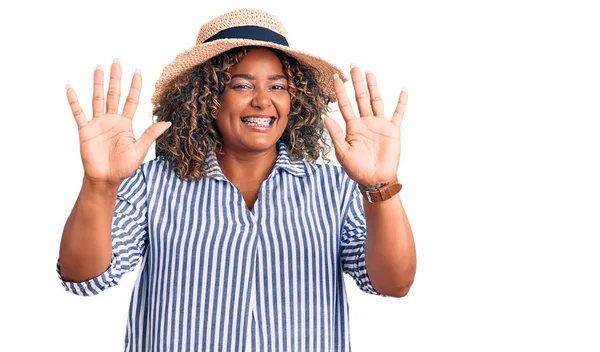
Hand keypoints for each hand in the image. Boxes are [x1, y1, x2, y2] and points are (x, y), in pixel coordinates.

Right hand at [66, 59, 171, 185]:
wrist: (106, 179)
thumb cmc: (124, 167)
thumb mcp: (140, 149)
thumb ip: (151, 134)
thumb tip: (168, 122)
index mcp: (126, 124)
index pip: (131, 100)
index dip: (135, 87)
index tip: (138, 71)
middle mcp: (112, 120)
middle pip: (114, 94)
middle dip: (116, 78)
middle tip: (117, 61)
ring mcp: (98, 123)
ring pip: (98, 99)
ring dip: (98, 83)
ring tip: (98, 68)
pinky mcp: (86, 130)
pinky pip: (78, 113)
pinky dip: (73, 101)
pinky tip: (70, 87)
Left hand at [323, 64, 407, 186]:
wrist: (374, 179)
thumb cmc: (356, 169)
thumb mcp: (342, 152)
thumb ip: (335, 133)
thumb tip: (325, 116)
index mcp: (352, 127)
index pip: (345, 104)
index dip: (340, 91)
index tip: (336, 77)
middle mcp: (365, 122)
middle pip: (360, 97)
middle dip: (357, 82)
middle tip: (353, 66)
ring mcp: (379, 125)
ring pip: (376, 101)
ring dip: (373, 87)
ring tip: (369, 72)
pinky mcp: (392, 130)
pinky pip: (398, 114)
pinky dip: (401, 102)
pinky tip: (403, 90)